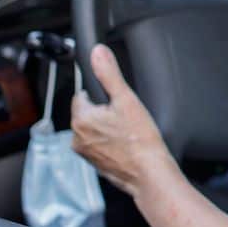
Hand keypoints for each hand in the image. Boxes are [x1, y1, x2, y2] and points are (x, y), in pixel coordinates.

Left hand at [70, 44, 176, 196]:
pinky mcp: (94, 165)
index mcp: (81, 119)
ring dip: (106, 127)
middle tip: (125, 118)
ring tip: (127, 132)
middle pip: (88, 112)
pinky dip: (109, 143)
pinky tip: (126, 145)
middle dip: (104, 112)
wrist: (150, 174)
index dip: (101, 95)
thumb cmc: (140, 140)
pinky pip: (98, 145)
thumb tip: (98, 52)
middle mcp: (77, 138)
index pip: (82, 95)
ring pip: (93, 129)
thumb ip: (109, 73)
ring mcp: (85, 153)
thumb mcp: (126, 99)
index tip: (116, 102)